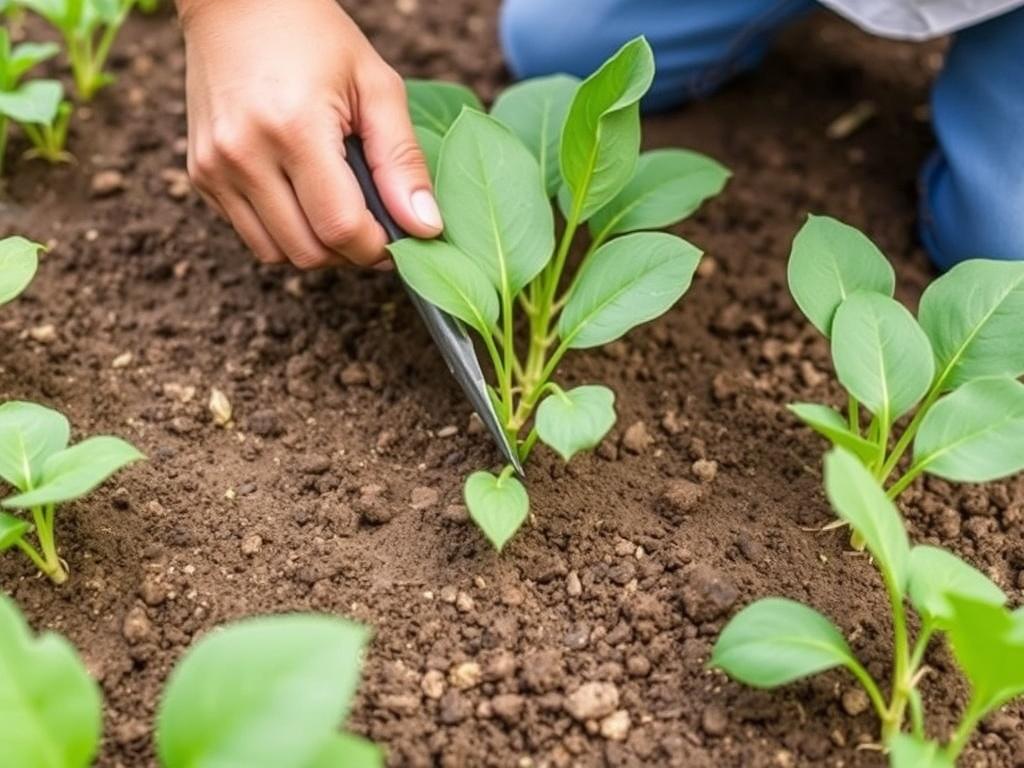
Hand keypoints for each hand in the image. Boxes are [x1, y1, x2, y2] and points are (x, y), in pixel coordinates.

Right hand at [177, 0, 441, 268]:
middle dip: (349, 252)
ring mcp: (214, 168)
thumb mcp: (376, 87)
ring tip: (337, 209)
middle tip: (372, 222)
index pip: (340, 228)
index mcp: (293, 130)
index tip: (398, 236)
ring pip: (276, 254)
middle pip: (309, 253)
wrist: (236, 3)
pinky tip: (301, 194)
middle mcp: (243, 154)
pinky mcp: (200, 175)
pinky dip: (284, 231)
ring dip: (316, 247)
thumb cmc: (315, 37)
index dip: (377, 247)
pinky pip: (251, 234)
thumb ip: (403, 162)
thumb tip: (426, 230)